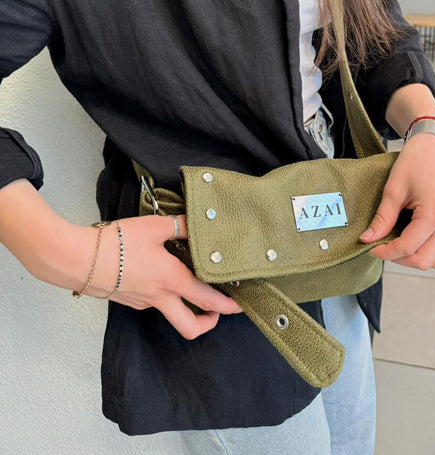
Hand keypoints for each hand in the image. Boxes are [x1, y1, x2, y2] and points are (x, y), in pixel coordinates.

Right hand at [78, 213, 241, 338]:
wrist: (80, 260)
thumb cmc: (118, 243)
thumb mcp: (155, 226)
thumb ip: (181, 225)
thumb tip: (200, 221)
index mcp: (172, 280)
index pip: (208, 299)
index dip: (227, 305)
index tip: (240, 304)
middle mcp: (160, 298)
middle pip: (190, 326)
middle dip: (210, 322)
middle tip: (220, 310)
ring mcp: (144, 302)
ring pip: (172, 314)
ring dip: (187, 308)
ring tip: (192, 288)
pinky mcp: (130, 300)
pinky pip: (154, 303)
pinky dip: (165, 296)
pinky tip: (162, 276)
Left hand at [359, 133, 434, 285]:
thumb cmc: (414, 163)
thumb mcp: (393, 189)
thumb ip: (382, 218)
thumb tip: (367, 239)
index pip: (407, 247)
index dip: (385, 251)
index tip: (370, 247)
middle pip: (424, 259)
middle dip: (400, 258)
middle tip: (383, 246)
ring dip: (420, 260)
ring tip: (402, 249)